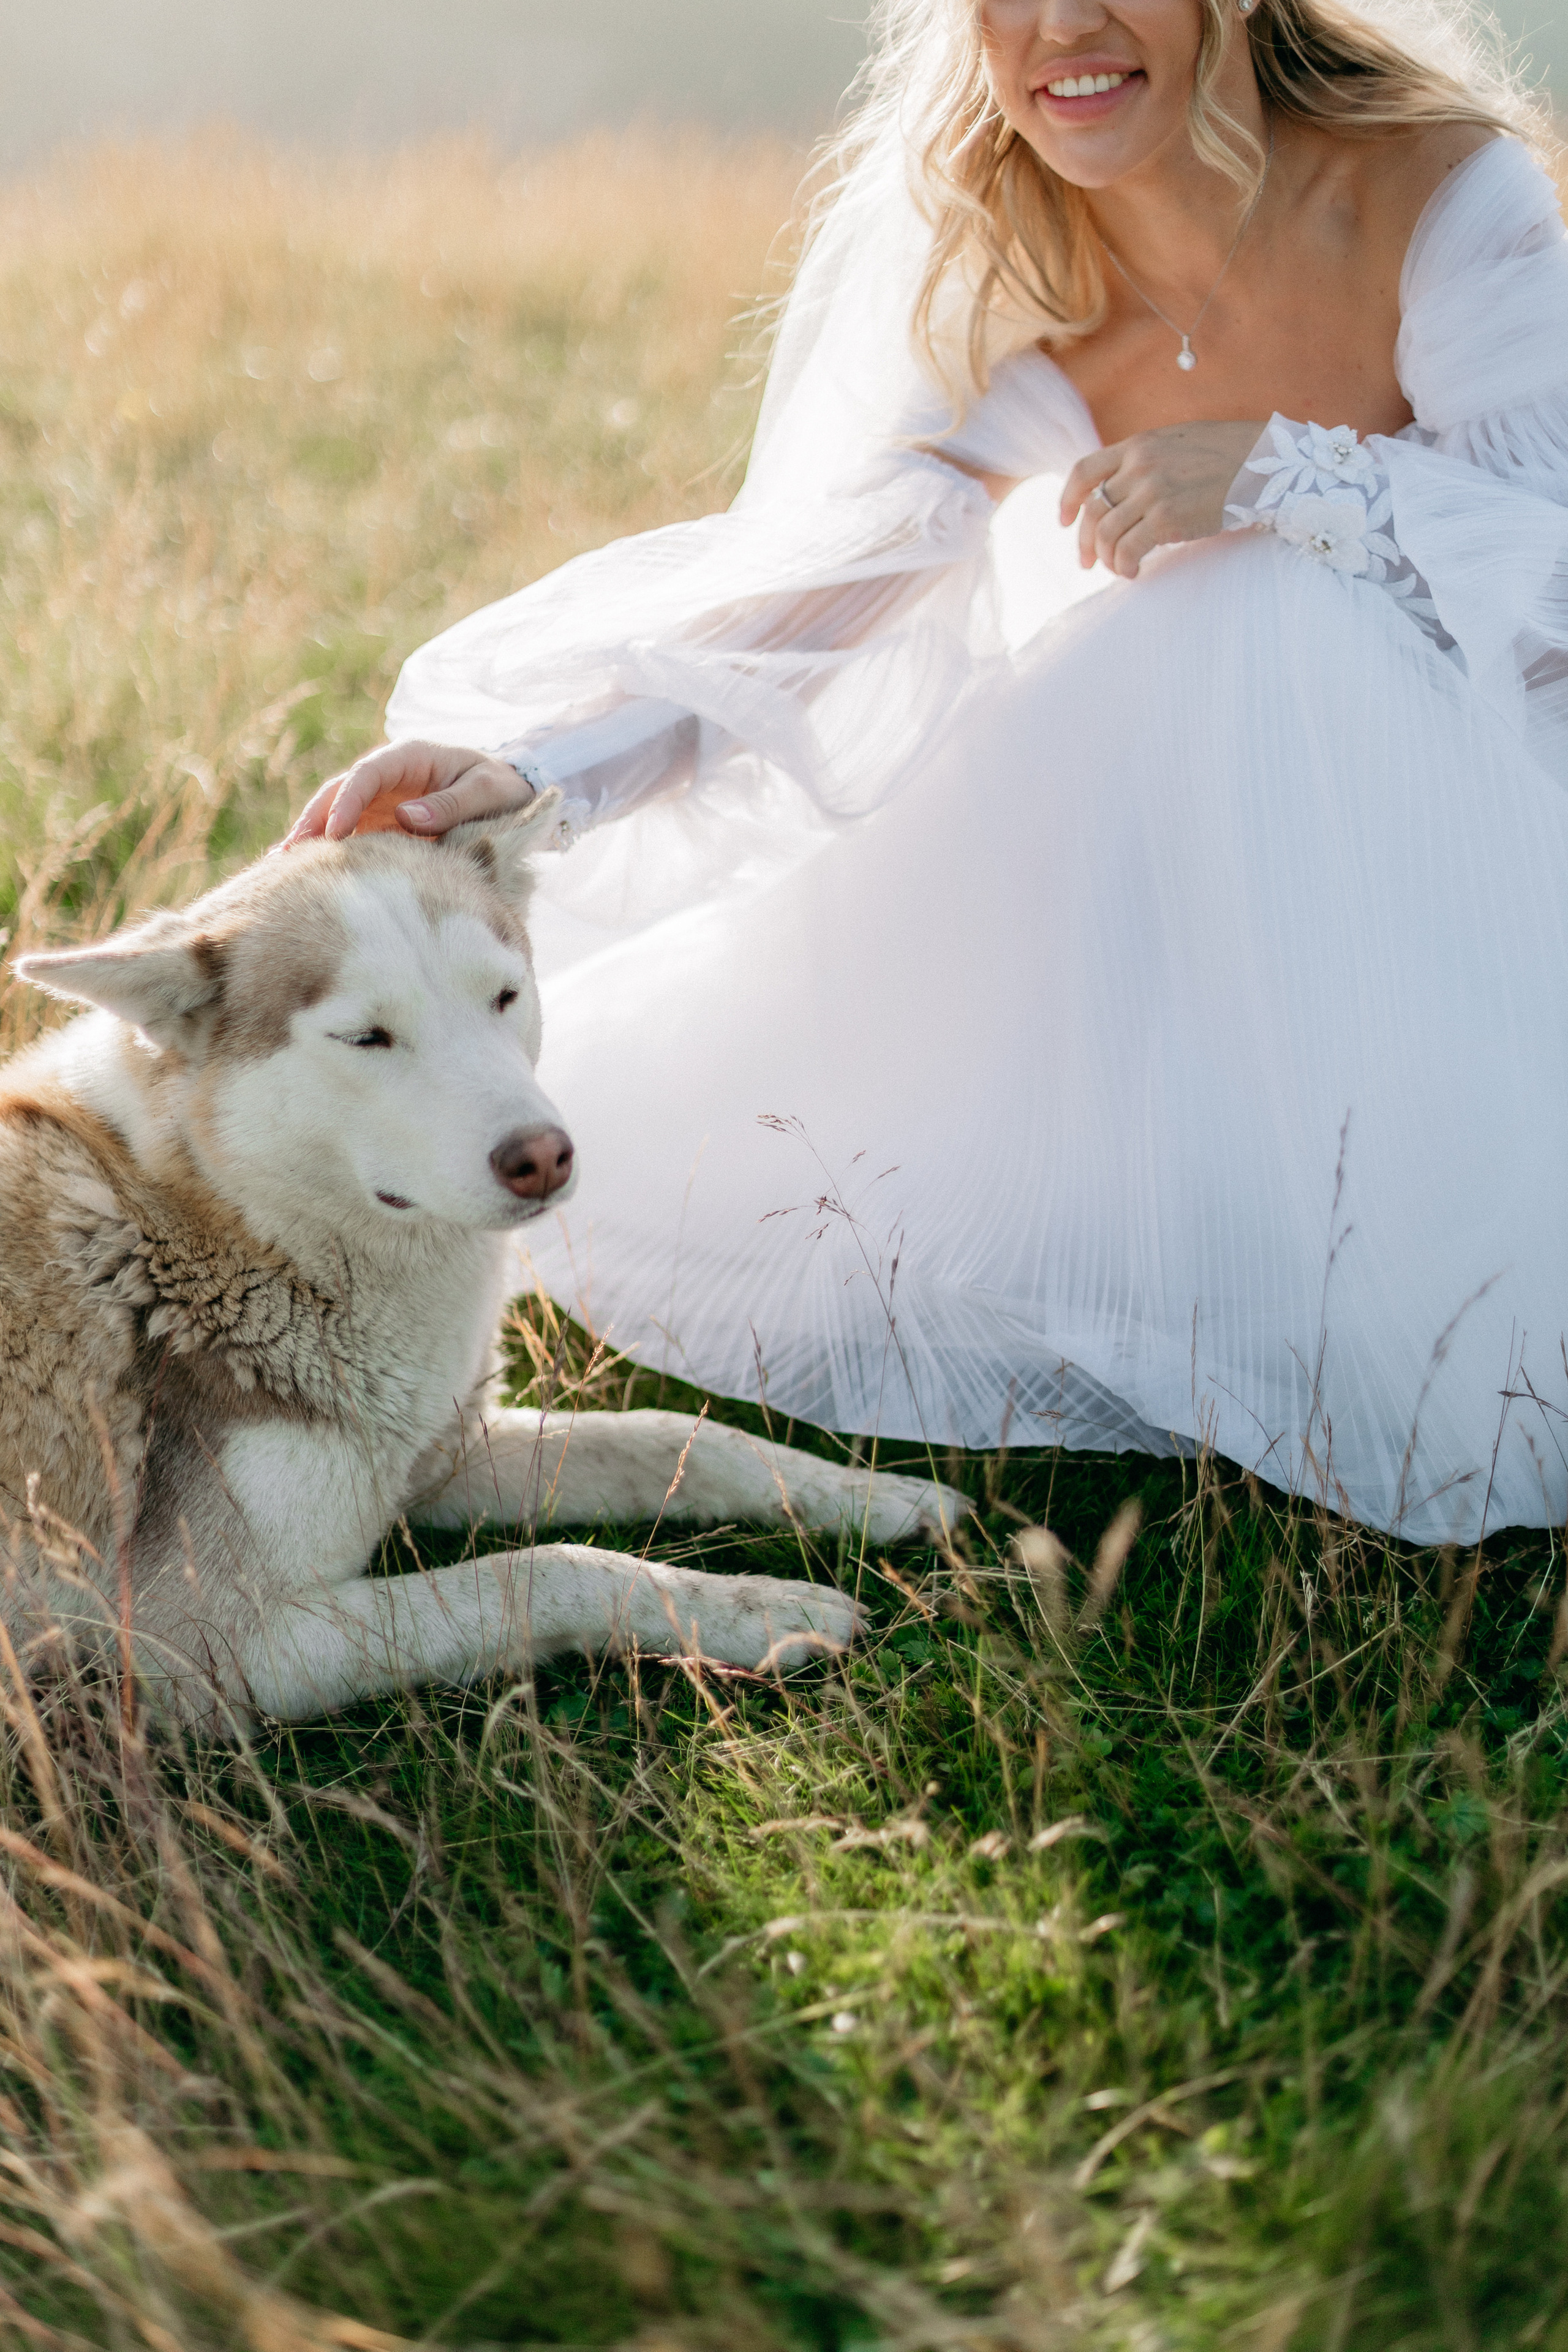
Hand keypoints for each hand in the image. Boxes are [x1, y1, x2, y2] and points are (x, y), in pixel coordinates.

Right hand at [278, 740, 538, 848]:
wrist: (514, 795)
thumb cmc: (503, 787)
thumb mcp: (487, 790)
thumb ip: (451, 803)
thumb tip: (407, 818)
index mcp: (410, 757)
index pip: (367, 774)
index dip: (347, 801)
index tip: (333, 832)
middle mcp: (389, 778)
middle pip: (340, 793)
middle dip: (314, 821)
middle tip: (290, 854)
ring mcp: (382, 802)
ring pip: (337, 816)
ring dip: (312, 841)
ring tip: (285, 871)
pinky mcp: (383, 826)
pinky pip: (352, 839)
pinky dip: (330, 855)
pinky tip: (308, 878)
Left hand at [1060, 422, 1264, 579]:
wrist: (1267, 462)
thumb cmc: (1230, 455)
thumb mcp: (1179, 443)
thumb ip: (1148, 460)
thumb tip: (1125, 487)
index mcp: (1139, 445)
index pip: (1085, 470)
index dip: (1068, 499)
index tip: (1063, 521)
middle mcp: (1140, 466)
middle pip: (1093, 510)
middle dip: (1085, 542)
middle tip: (1087, 563)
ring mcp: (1152, 491)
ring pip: (1107, 534)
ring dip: (1107, 559)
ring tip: (1118, 570)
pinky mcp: (1167, 518)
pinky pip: (1128, 550)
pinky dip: (1124, 567)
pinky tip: (1134, 574)